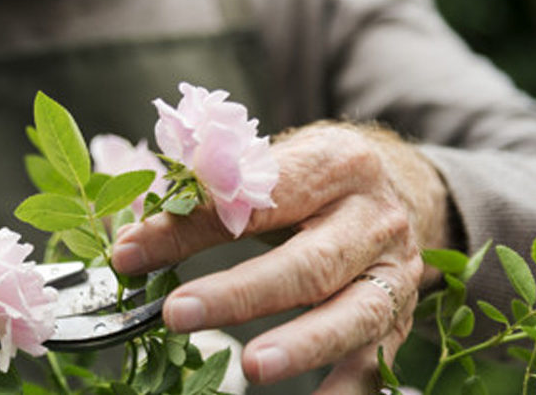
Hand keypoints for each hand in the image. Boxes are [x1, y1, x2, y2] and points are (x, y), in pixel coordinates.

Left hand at [112, 122, 451, 392]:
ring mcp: (394, 271)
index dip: (189, 227)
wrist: (404, 184)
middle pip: (307, 262)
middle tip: (178, 314)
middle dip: (240, 294)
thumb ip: (206, 195)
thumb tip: (131, 240)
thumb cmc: (315, 176)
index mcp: (331, 165)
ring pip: (353, 314)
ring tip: (253, 367)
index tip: (131, 253)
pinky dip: (346, 390)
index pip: (254, 199)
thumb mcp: (272, 165)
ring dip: (302, 345)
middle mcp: (371, 218)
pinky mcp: (400, 315)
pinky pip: (377, 359)